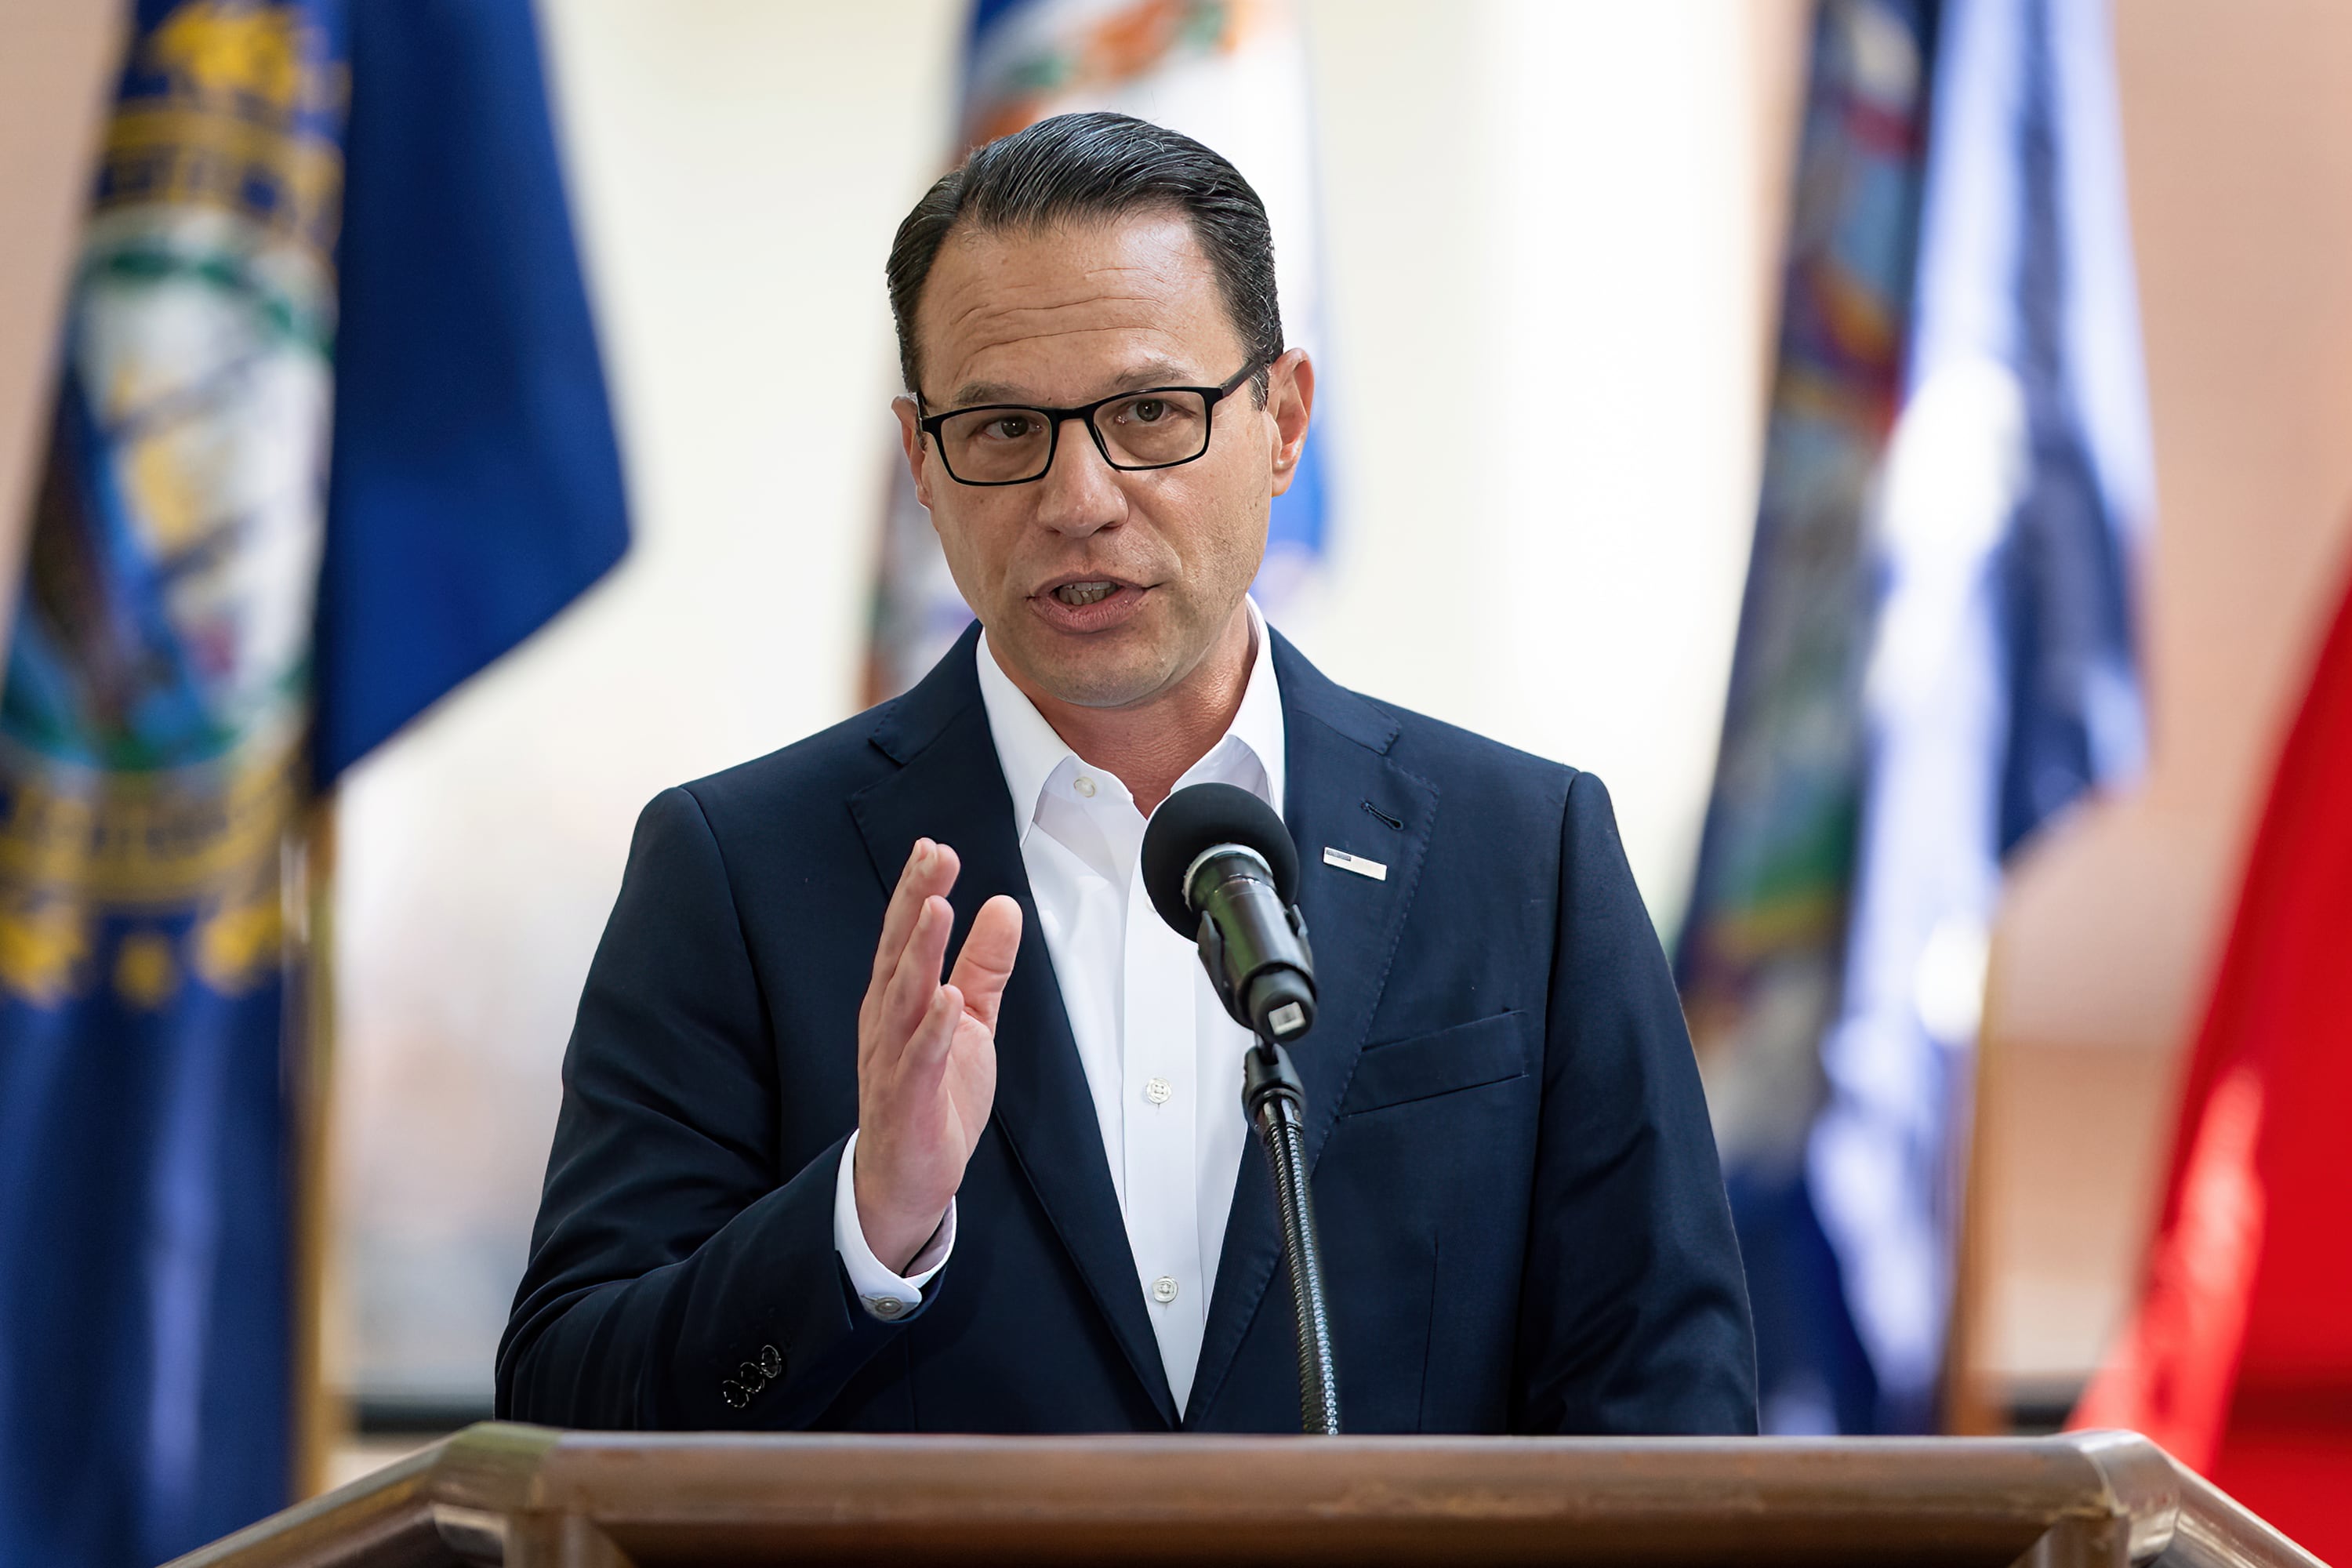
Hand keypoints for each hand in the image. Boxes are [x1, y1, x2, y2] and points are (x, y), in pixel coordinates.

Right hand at [853, 837, 1021, 1272]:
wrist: (906, 1180)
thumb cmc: (932, 1099)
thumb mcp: (969, 1021)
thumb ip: (983, 966)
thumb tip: (1002, 907)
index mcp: (899, 1002)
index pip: (906, 937)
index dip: (917, 890)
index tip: (934, 848)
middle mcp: (888, 1025)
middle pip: (899, 954)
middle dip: (914, 902)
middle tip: (932, 856)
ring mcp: (894, 1062)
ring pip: (904, 999)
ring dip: (920, 953)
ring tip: (936, 907)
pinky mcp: (909, 1101)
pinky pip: (919, 1061)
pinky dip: (933, 1029)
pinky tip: (949, 999)